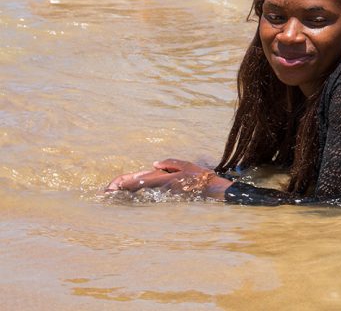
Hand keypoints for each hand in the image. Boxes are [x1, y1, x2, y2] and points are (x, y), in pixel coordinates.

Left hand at [106, 159, 231, 198]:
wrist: (212, 193)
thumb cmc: (200, 178)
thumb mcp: (186, 166)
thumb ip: (170, 164)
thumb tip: (154, 164)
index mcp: (162, 180)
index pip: (137, 181)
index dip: (122, 183)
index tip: (110, 187)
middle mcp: (160, 189)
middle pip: (135, 189)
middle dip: (120, 190)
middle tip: (105, 192)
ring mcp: (163, 196)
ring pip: (140, 194)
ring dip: (126, 193)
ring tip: (113, 193)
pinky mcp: (167, 199)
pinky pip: (149, 196)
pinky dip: (138, 195)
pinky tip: (132, 195)